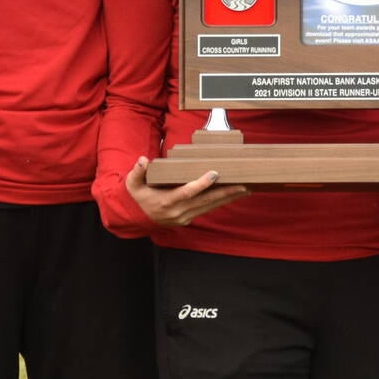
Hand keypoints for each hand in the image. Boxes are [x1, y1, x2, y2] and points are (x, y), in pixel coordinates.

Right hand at [125, 158, 249, 227]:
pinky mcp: (188, 218)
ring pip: (209, 207)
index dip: (201, 184)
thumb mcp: (133, 183)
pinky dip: (220, 202)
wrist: (137, 217)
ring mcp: (184, 217)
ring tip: (244, 189)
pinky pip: (206, 209)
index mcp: (165, 201)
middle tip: (243, 185)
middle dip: (225, 193)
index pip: (186, 192)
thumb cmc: (138, 195)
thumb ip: (138, 172)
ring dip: (227, 198)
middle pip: (205, 201)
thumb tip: (143, 160)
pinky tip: (233, 195)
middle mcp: (177, 211)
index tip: (215, 174)